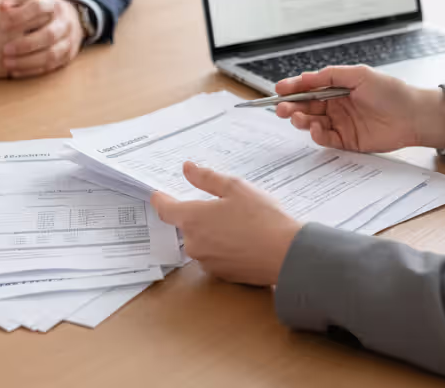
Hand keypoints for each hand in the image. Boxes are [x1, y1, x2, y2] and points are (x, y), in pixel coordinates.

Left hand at [0, 0, 85, 78]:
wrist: (71, 20)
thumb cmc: (39, 9)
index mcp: (53, 4)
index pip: (38, 7)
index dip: (20, 14)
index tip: (1, 23)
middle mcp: (64, 22)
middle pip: (49, 34)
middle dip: (26, 43)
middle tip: (4, 49)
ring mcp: (68, 41)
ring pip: (51, 54)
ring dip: (28, 61)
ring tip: (7, 64)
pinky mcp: (67, 57)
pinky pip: (50, 67)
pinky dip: (32, 70)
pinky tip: (14, 72)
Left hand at [151, 162, 300, 286]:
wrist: (287, 255)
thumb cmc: (262, 217)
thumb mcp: (235, 188)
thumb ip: (206, 178)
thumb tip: (187, 169)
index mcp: (192, 219)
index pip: (165, 210)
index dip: (160, 200)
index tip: (158, 195)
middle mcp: (194, 243)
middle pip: (187, 226)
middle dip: (199, 215)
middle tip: (223, 206)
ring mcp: (207, 262)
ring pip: (202, 241)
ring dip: (213, 232)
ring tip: (240, 223)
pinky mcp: (221, 275)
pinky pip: (216, 256)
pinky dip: (224, 248)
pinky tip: (245, 241)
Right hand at [274, 65, 444, 151]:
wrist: (413, 115)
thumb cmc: (390, 91)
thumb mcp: (359, 74)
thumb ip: (330, 75)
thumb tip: (306, 76)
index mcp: (338, 88)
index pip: (310, 88)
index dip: (293, 88)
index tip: (279, 90)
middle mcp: (337, 105)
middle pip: (307, 106)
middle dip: (292, 106)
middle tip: (281, 108)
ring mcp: (341, 123)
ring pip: (312, 122)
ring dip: (301, 120)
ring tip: (297, 117)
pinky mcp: (347, 141)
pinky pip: (326, 138)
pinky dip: (317, 134)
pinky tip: (316, 128)